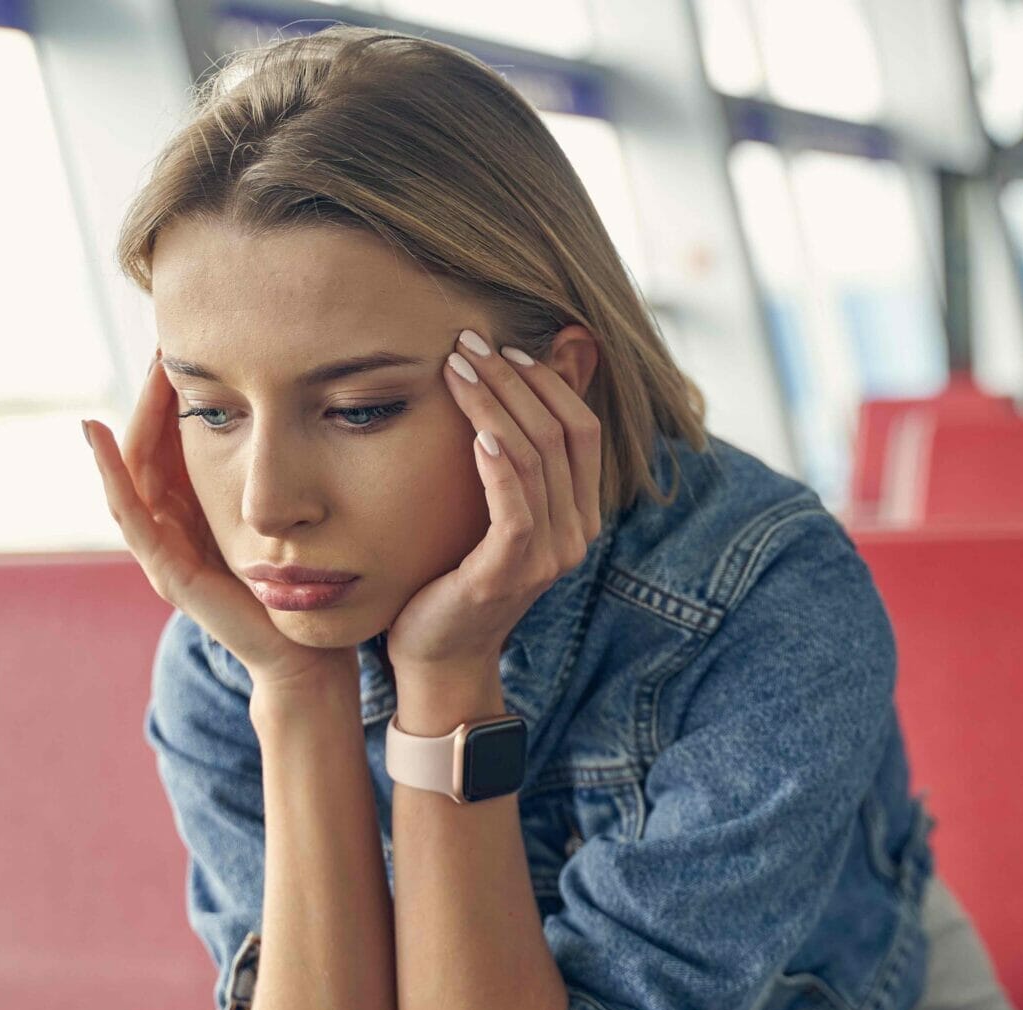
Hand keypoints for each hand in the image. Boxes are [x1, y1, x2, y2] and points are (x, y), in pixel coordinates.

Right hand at [84, 350, 360, 695]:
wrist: (311, 653)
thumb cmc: (307, 585)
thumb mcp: (290, 511)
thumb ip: (276, 471)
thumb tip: (300, 403)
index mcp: (198, 510)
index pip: (173, 439)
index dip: (174, 393)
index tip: (188, 343)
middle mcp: (173, 527)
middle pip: (146, 447)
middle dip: (153, 395)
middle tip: (164, 341)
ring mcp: (164, 552)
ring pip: (132, 473)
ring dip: (134, 418)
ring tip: (147, 371)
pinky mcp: (170, 575)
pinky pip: (132, 518)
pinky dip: (110, 475)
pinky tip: (99, 434)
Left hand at [385, 330, 603, 676]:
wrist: (439, 652)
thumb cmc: (456, 573)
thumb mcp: (493, 511)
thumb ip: (510, 463)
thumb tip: (506, 389)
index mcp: (579, 514)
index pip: (583, 430)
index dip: (548, 383)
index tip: (502, 350)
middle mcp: (575, 534)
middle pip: (559, 435)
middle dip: (512, 381)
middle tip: (468, 344)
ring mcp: (547, 557)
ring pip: (535, 460)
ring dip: (494, 407)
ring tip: (456, 370)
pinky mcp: (508, 574)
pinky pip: (515, 508)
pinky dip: (499, 466)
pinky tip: (476, 435)